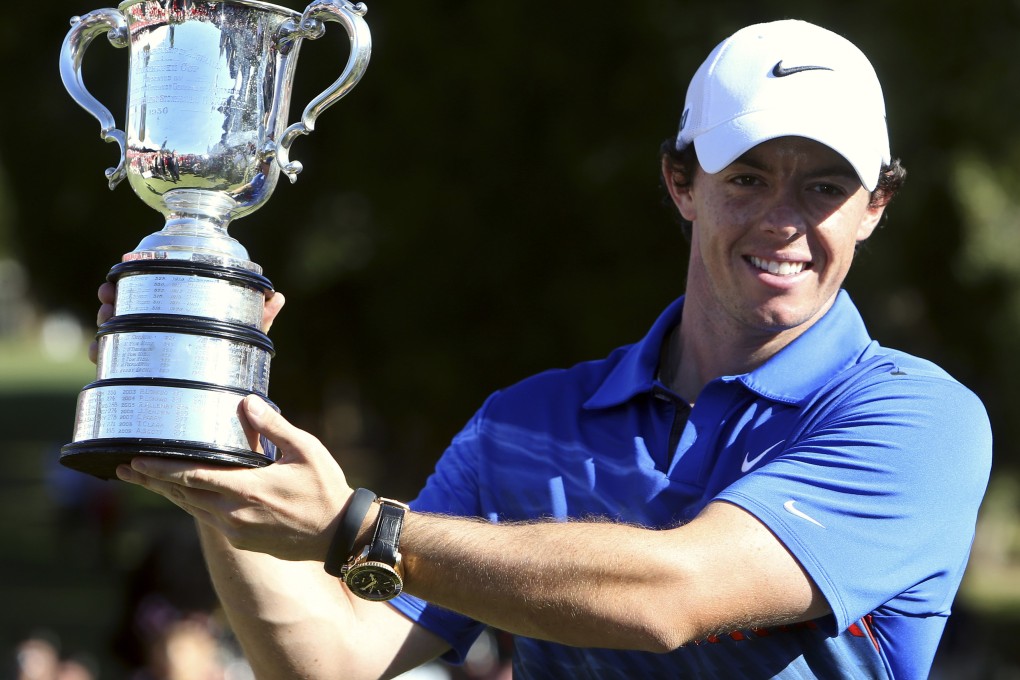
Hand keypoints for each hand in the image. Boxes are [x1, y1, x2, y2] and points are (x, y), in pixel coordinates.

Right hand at [88, 280, 286, 362]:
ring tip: (104, 321)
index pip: (154, 286)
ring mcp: (149, 350)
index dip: (136, 274)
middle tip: (108, 298)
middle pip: (130, 306)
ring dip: (105, 322)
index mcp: (184, 314)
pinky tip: (99, 355)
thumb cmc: (238, 365)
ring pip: (118, 330)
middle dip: (114, 298)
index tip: (124, 267)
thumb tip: (278, 295)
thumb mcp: (246, 339)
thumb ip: (259, 320)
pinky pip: (116, 361)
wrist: (228, 408)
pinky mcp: (141, 373)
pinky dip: (104, 355)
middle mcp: (163, 328)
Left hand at [116, 394, 351, 561]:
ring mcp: (236, 531)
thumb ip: (273, 426)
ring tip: (144, 479)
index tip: (136, 459)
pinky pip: (207, 519)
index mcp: (248, 489)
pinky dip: (190, 504)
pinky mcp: (241, 540)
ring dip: (167, 493)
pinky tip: (183, 494)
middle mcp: (235, 514)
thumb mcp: (305, 450)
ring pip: (192, 509)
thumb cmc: (325, 489)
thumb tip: (247, 401)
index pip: (193, 476)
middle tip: (123, 469)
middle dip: (152, 480)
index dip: (161, 468)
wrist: (337, 535)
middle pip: (182, 495)